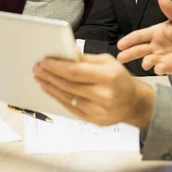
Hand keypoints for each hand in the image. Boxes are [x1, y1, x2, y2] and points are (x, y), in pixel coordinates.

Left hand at [33, 53, 154, 128]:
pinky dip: (58, 98)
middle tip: (37, 68)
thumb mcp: (108, 62)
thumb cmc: (120, 79)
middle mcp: (104, 94)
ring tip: (40, 78)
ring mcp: (99, 110)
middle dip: (50, 75)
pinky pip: (71, 108)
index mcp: (108, 76)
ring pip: (67, 97)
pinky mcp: (94, 120)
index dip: (57, 67)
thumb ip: (86, 58)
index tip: (44, 62)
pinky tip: (51, 89)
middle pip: (69, 85)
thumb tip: (67, 51)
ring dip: (51, 87)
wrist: (134, 103)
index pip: (76, 71)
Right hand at [117, 0, 171, 74]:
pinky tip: (160, 68)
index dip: (129, 40)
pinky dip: (161, 68)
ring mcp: (159, 57)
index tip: (120, 45)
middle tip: (119, 58)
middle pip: (139, 50)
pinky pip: (163, 68)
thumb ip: (169, 9)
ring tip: (145, 64)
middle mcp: (153, 47)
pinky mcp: (167, 66)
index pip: (138, 36)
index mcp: (153, 34)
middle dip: (129, 54)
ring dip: (147, 62)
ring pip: (149, 60)